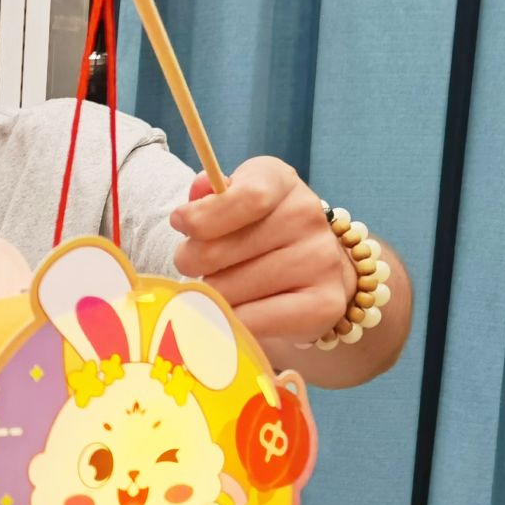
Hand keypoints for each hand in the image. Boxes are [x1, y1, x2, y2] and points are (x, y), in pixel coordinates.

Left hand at [168, 157, 355, 348]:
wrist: (314, 269)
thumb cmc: (258, 232)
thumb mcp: (233, 202)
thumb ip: (210, 195)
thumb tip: (200, 186)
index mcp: (281, 182)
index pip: (246, 198)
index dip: (201, 217)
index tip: (180, 224)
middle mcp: (307, 216)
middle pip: (216, 250)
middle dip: (190, 262)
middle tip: (197, 266)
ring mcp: (320, 260)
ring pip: (226, 290)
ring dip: (209, 294)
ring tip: (223, 287)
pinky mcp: (324, 304)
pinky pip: (251, 321)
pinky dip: (228, 322)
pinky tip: (232, 313)